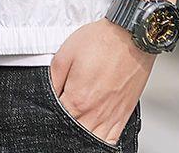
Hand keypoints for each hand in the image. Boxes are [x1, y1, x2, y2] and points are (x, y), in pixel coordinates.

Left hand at [49, 18, 153, 144]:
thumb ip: (53, 79)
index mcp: (78, 99)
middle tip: (61, 116)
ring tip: (75, 124)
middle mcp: (95, 113)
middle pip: (73, 134)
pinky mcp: (124, 115)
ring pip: (91, 139)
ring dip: (81, 136)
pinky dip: (101, 142)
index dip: (49, 114)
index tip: (48, 109)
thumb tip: (47, 96)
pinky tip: (94, 134)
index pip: (57, 120)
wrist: (130, 36)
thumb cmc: (101, 41)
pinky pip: (111, 141)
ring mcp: (111, 117)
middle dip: (64, 127)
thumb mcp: (66, 53)